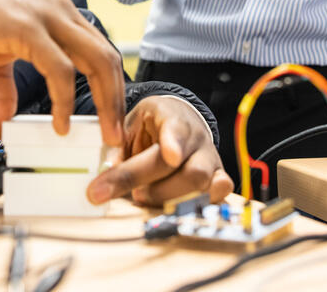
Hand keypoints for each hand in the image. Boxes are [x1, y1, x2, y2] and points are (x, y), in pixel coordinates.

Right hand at [0, 0, 125, 146]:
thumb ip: (4, 93)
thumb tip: (0, 130)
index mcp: (59, 14)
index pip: (101, 51)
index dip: (112, 87)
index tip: (110, 119)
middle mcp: (61, 11)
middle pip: (108, 58)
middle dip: (118, 101)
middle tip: (116, 136)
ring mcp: (47, 17)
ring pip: (96, 61)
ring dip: (106, 103)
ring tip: (103, 133)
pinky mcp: (27, 28)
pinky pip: (60, 69)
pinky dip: (64, 99)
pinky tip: (61, 122)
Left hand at [85, 95, 232, 206]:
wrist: (179, 119)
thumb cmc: (151, 126)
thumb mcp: (131, 125)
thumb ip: (119, 145)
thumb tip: (108, 167)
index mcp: (172, 116)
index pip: (176, 128)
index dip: (174, 142)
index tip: (171, 156)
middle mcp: (197, 138)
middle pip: (187, 168)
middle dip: (158, 188)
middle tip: (134, 195)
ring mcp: (210, 158)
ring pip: (202, 185)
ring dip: (171, 199)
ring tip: (144, 199)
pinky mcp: (218, 178)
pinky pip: (218, 195)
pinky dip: (197, 205)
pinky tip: (175, 209)